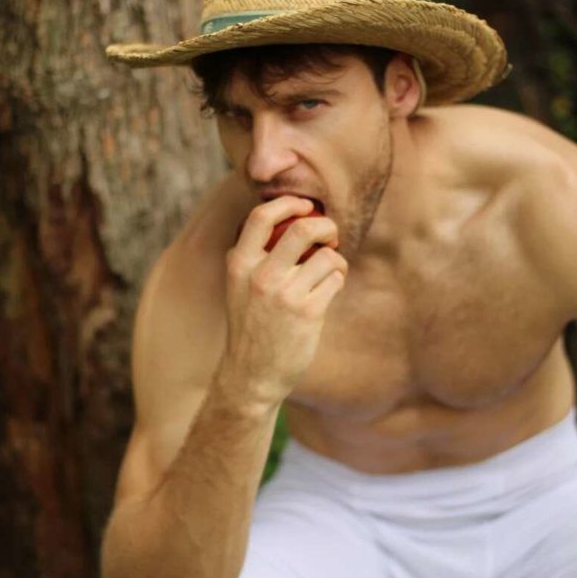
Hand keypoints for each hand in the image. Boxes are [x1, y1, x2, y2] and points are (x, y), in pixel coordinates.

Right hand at [222, 196, 347, 405]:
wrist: (252, 374)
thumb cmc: (251, 325)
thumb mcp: (239, 286)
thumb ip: (254, 256)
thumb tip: (290, 220)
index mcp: (239, 265)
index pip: (261, 217)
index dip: (289, 203)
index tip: (305, 207)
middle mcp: (260, 276)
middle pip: (303, 228)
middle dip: (325, 226)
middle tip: (330, 236)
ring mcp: (285, 295)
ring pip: (327, 255)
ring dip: (336, 259)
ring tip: (330, 270)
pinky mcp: (308, 312)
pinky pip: (335, 279)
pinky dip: (337, 279)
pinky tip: (329, 289)